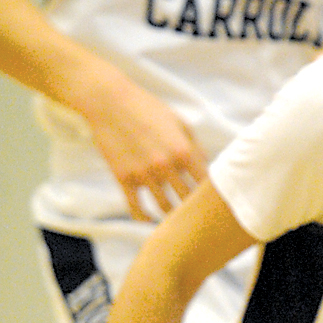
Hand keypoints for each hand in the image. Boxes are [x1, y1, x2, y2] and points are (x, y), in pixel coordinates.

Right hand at [81, 72, 206, 220]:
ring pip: (166, 208)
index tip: (213, 200)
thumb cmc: (147, 108)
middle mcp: (166, 166)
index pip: (206, 184)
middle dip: (196, 209)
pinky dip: (144, 219)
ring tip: (178, 220)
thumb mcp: (178, 122)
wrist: (108, 101)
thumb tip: (209, 167)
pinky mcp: (124, 178)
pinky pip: (136, 208)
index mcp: (184, 151)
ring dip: (173, 216)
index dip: (213, 194)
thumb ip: (196, 146)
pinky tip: (150, 221)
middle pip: (189, 200)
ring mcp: (144, 174)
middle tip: (199, 215)